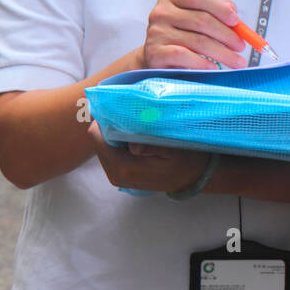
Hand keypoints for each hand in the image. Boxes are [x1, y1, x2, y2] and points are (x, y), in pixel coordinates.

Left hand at [87, 121, 211, 192]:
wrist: (193, 178)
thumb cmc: (185, 161)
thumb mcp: (174, 150)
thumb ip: (152, 146)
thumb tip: (132, 144)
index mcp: (124, 168)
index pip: (97, 136)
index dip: (106, 120)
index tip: (122, 111)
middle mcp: (115, 174)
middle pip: (97, 141)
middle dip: (110, 127)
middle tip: (131, 118)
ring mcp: (116, 177)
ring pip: (102, 147)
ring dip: (115, 135)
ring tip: (135, 129)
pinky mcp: (119, 176)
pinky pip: (109, 154)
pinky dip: (118, 144)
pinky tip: (135, 140)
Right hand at [143, 0, 248, 69]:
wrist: (157, 59)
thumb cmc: (180, 36)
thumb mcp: (196, 19)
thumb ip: (215, 11)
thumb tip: (232, 9)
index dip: (220, 9)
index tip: (236, 21)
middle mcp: (161, 12)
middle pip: (201, 20)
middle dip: (227, 35)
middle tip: (241, 46)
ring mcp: (156, 32)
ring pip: (197, 41)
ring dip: (222, 53)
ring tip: (236, 60)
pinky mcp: (155, 52)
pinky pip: (184, 56)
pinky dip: (202, 62)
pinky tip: (214, 67)